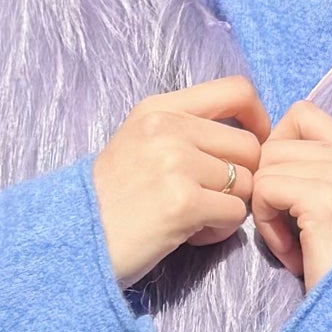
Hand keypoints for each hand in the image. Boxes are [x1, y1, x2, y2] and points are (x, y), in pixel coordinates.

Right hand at [91, 75, 269, 287]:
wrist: (72, 240)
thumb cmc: (111, 200)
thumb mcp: (138, 143)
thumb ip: (185, 130)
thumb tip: (248, 136)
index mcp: (158, 108)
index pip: (237, 90)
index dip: (258, 119)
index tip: (255, 144)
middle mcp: (168, 128)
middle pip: (249, 146)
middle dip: (240, 178)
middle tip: (209, 200)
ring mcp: (176, 163)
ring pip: (245, 183)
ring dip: (227, 208)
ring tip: (193, 220)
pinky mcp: (183, 202)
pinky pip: (234, 214)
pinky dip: (217, 232)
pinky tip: (188, 236)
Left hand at [250, 100, 331, 288]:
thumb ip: (313, 172)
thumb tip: (262, 150)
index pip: (301, 114)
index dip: (278, 147)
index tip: (286, 192)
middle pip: (276, 142)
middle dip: (270, 187)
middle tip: (290, 231)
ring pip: (266, 166)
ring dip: (266, 209)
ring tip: (292, 244)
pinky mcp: (326, 199)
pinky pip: (265, 189)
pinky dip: (266, 224)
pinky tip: (291, 252)